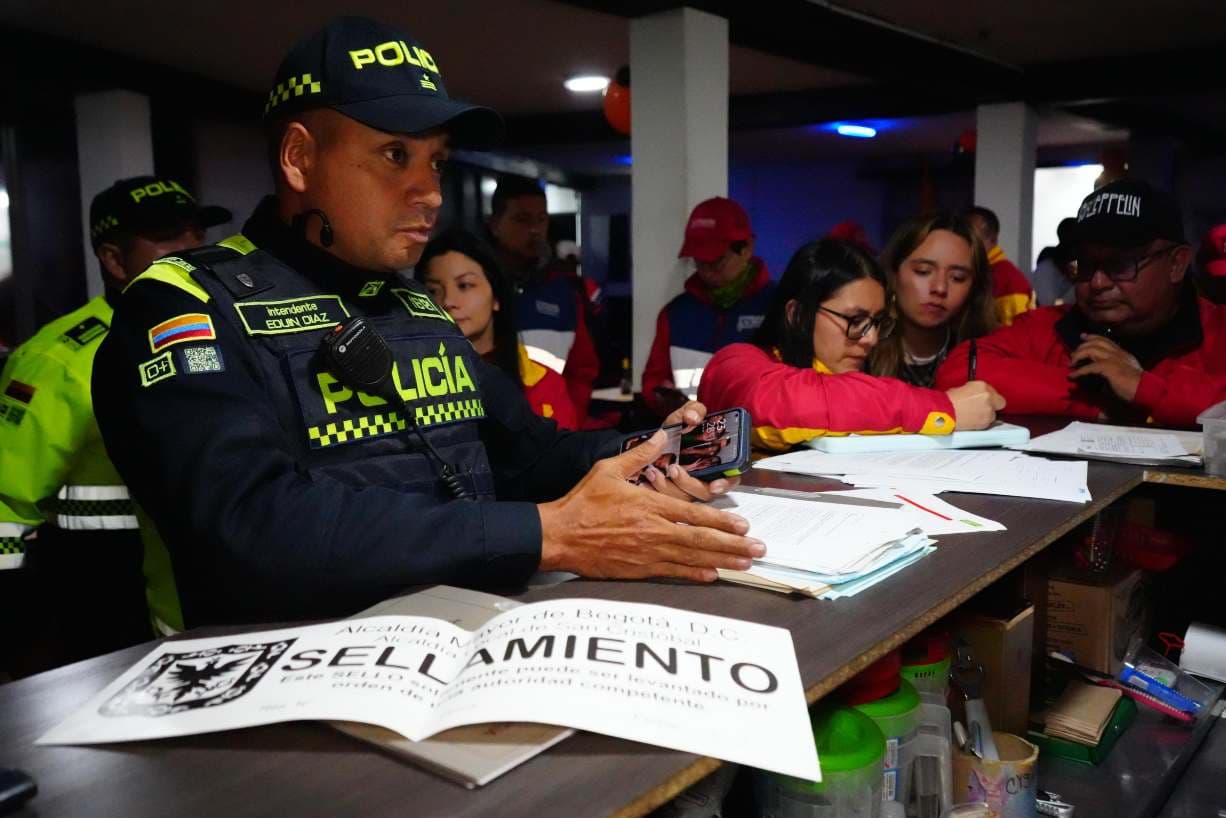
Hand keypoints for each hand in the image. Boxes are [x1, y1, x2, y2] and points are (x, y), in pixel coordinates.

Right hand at [537, 429, 764, 581]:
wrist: (559, 535)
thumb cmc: (583, 501)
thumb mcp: (608, 470)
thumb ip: (639, 455)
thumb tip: (662, 435)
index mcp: (650, 506)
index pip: (694, 515)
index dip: (722, 521)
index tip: (744, 525)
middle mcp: (654, 531)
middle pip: (702, 540)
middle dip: (734, 545)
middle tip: (759, 550)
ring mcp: (647, 553)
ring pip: (692, 559)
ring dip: (722, 561)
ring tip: (746, 565)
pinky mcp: (638, 570)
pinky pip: (672, 573)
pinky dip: (694, 575)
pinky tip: (712, 576)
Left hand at [647, 400, 738, 501]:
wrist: (661, 435)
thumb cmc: (681, 428)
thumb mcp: (688, 414)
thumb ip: (694, 410)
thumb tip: (692, 417)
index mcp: (717, 462)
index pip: (729, 480)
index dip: (724, 485)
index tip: (714, 485)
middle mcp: (704, 478)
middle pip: (703, 492)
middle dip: (687, 484)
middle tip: (674, 469)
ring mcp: (686, 488)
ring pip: (682, 498)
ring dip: (667, 488)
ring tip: (653, 472)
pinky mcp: (669, 492)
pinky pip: (664, 500)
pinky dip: (653, 491)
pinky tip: (645, 481)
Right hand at [945, 381, 1005, 429]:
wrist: (943, 413)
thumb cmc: (948, 402)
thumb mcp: (963, 388)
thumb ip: (976, 391)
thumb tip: (979, 395)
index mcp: (982, 386)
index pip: (993, 390)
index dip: (989, 395)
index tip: (983, 398)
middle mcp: (988, 398)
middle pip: (1000, 402)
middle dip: (993, 404)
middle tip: (983, 406)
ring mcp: (988, 411)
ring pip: (994, 414)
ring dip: (986, 414)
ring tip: (974, 414)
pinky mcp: (986, 422)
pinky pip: (989, 422)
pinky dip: (982, 421)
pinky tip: (972, 419)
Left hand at [1068, 334, 1141, 401]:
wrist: (1146, 391)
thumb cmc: (1137, 386)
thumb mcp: (1125, 373)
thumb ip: (1113, 368)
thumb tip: (1098, 371)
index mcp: (1123, 354)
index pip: (1106, 340)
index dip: (1093, 337)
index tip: (1083, 336)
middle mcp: (1118, 353)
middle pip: (1096, 343)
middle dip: (1082, 346)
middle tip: (1073, 354)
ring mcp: (1114, 359)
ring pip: (1091, 350)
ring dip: (1078, 356)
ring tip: (1071, 364)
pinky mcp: (1109, 367)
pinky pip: (1089, 367)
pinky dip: (1079, 372)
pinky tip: (1072, 376)